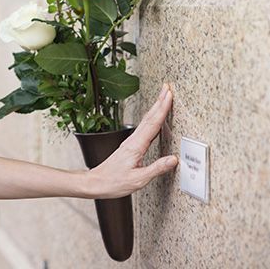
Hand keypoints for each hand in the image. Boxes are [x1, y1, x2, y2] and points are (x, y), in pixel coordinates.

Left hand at [85, 84, 177, 198]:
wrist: (95, 182)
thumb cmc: (114, 182)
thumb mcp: (138, 180)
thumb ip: (157, 168)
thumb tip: (174, 159)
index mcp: (135, 146)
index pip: (153, 124)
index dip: (162, 109)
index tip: (169, 95)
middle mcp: (132, 141)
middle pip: (149, 118)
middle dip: (159, 102)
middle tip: (167, 88)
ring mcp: (130, 142)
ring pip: (146, 122)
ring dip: (155, 108)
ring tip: (163, 98)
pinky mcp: (129, 146)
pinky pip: (143, 129)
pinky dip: (151, 120)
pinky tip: (155, 120)